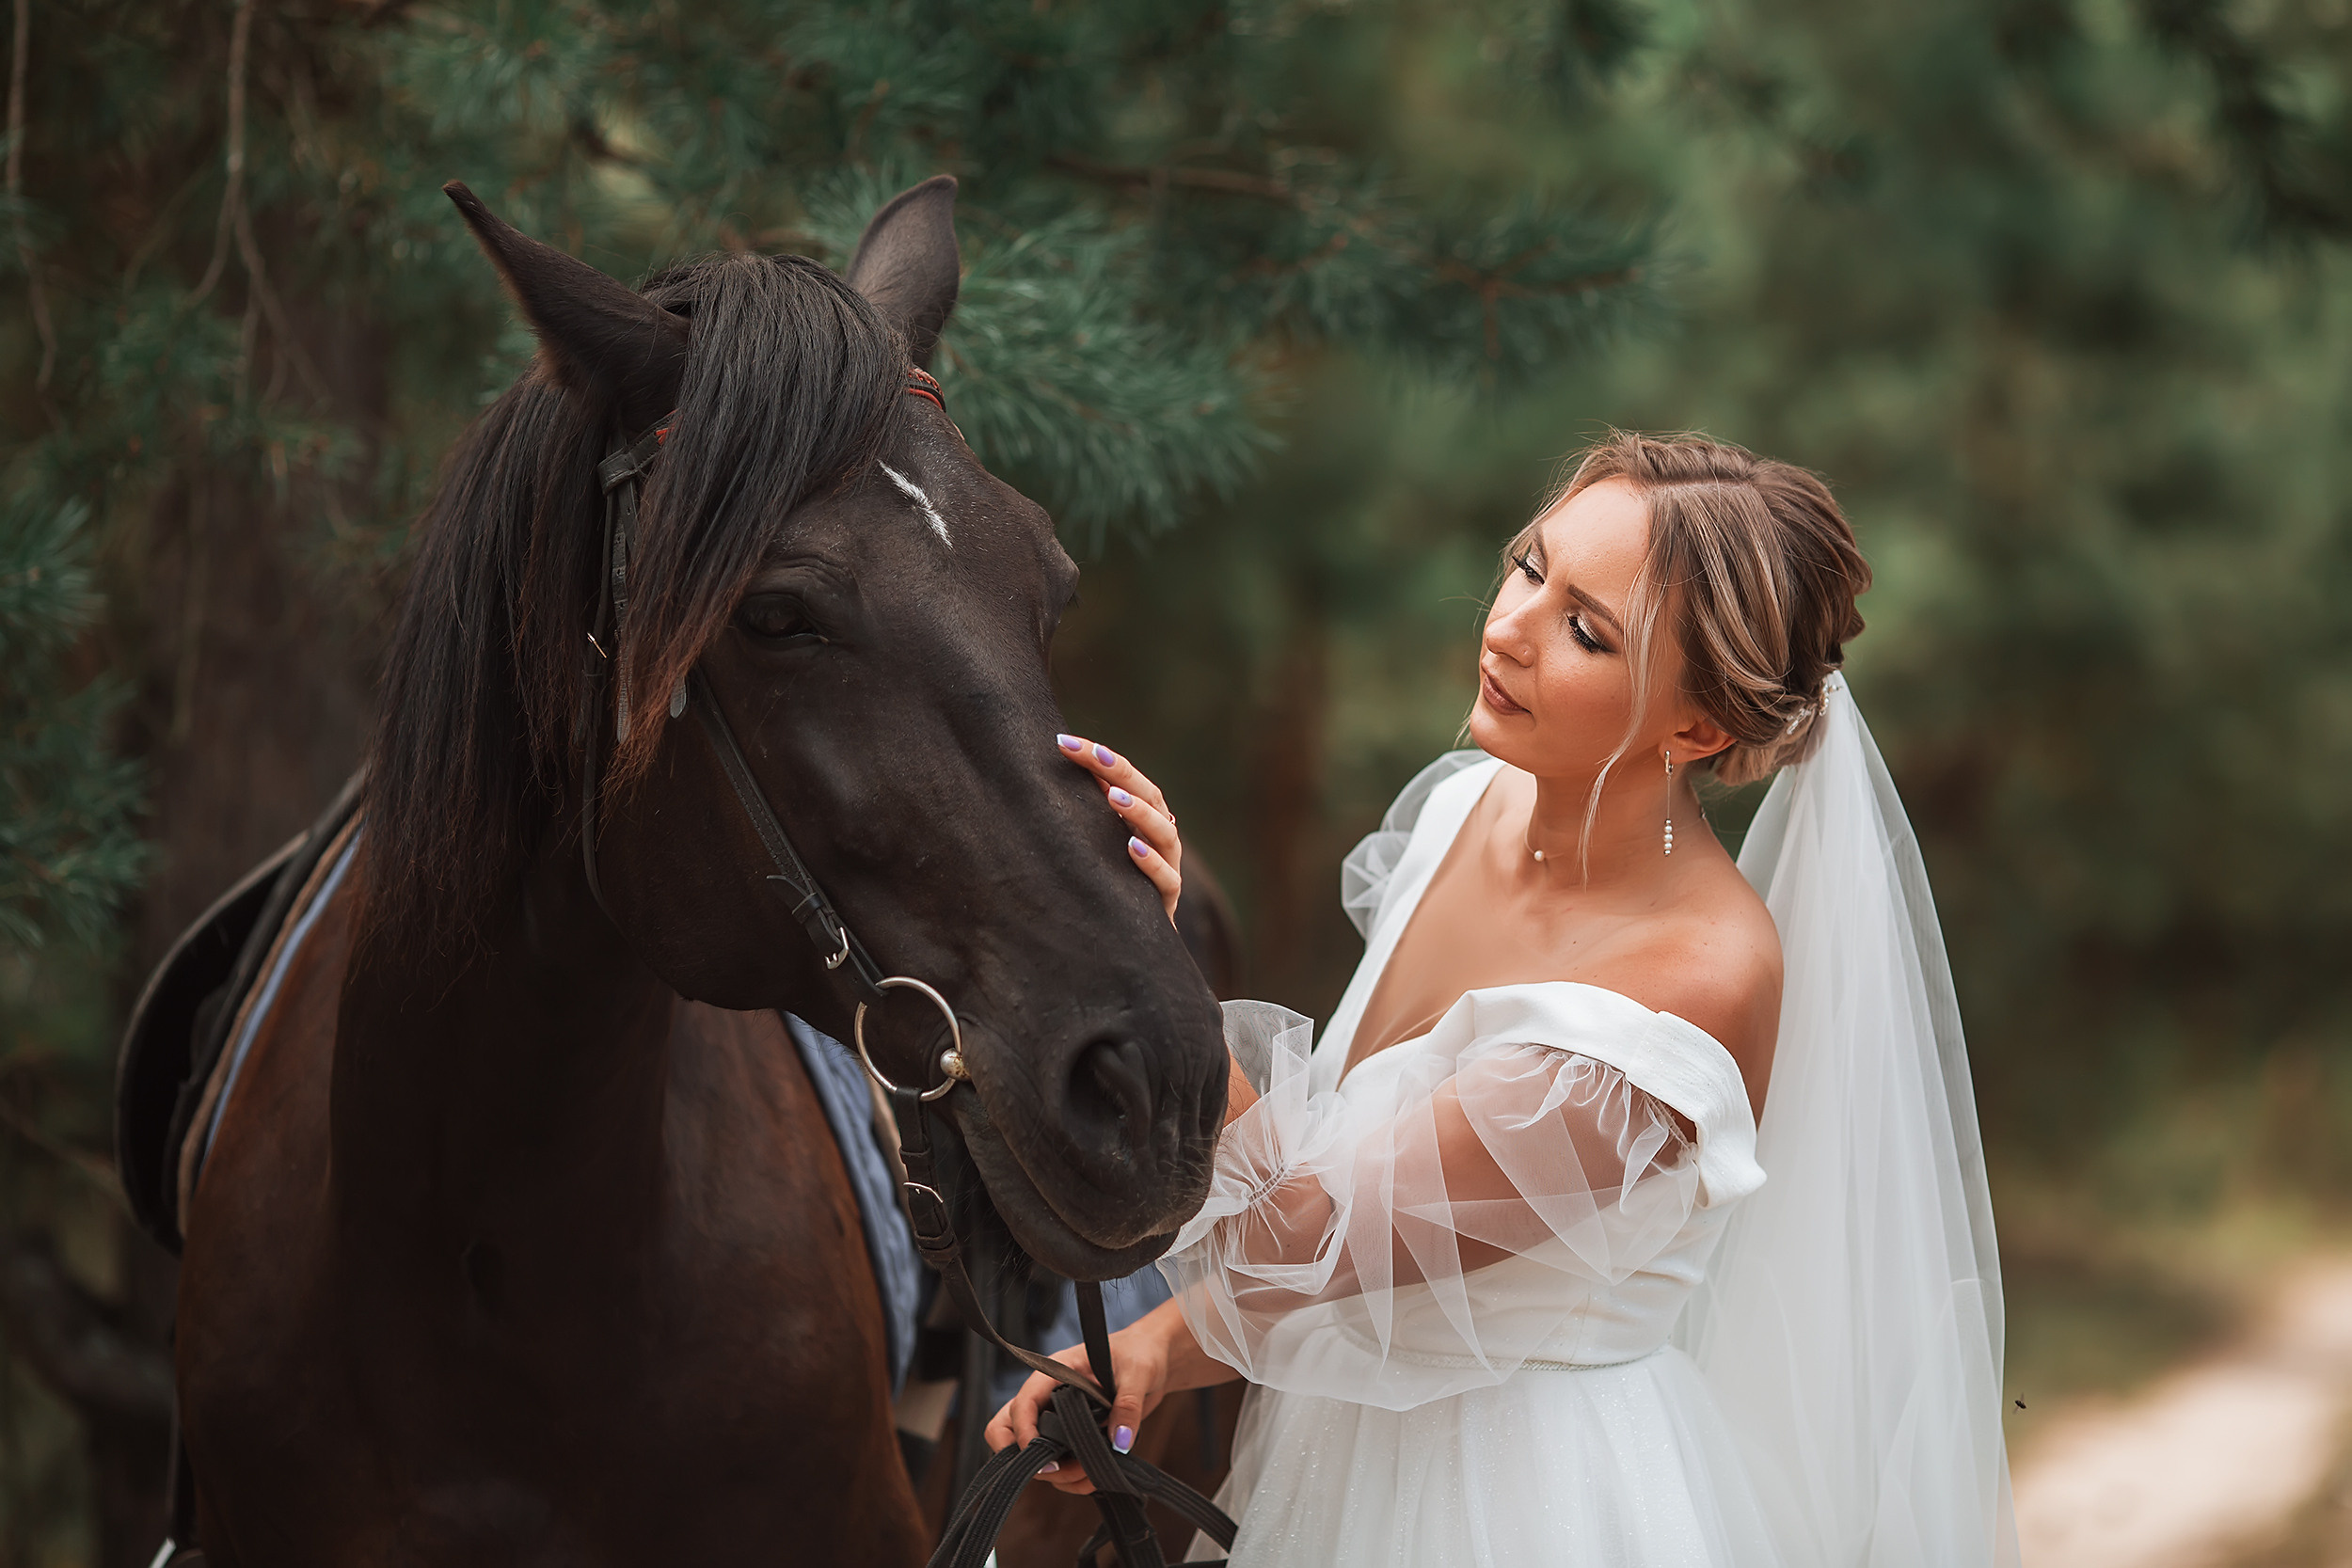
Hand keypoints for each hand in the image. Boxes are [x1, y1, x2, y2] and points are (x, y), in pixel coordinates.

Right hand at [984, 1323, 1169, 1495]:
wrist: (1153, 1362)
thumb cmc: (1139, 1354)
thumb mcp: (1138, 1373)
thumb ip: (1128, 1403)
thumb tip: (1119, 1440)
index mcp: (1056, 1372)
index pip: (1023, 1402)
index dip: (1024, 1432)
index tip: (1044, 1458)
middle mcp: (1048, 1396)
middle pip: (1006, 1429)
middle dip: (1025, 1458)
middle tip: (1056, 1469)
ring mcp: (1057, 1419)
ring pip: (1031, 1454)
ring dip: (1057, 1474)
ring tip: (1091, 1473)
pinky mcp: (1072, 1438)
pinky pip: (1057, 1465)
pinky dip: (1071, 1480)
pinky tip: (1095, 1477)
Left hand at [1057, 733, 1180, 921]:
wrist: (1130, 945)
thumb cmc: (1106, 886)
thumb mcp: (1093, 847)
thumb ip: (1084, 815)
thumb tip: (1044, 774)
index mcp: (1143, 819)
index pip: (1126, 779)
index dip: (1100, 759)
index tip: (1065, 742)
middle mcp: (1159, 837)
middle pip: (1150, 795)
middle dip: (1120, 772)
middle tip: (1092, 754)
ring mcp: (1168, 867)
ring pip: (1164, 833)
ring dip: (1138, 812)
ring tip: (1113, 797)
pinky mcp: (1167, 902)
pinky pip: (1167, 880)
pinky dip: (1151, 862)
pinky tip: (1131, 848)